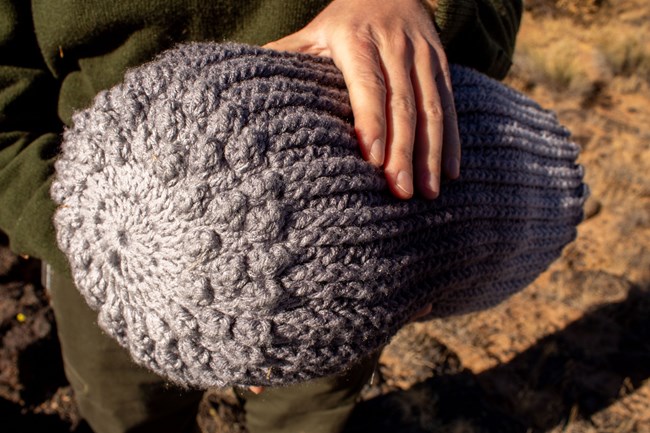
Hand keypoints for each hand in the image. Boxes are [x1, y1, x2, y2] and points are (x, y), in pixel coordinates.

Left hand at [264, 0, 459, 198]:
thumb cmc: (345, 21)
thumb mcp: (314, 30)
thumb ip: (287, 55)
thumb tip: (246, 81)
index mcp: (357, 40)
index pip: (368, 85)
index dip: (372, 122)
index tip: (374, 160)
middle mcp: (395, 47)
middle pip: (403, 104)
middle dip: (404, 151)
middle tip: (401, 192)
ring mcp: (423, 57)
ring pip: (432, 108)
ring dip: (431, 153)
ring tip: (428, 193)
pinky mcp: (442, 66)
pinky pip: (450, 106)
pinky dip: (452, 141)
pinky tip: (451, 172)